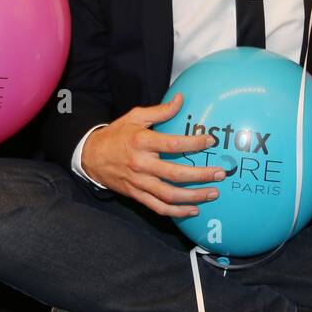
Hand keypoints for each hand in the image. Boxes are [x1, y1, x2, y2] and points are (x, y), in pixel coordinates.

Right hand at [81, 93, 226, 216]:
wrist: (91, 156)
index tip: (211, 140)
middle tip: (220, 173)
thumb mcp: (135, 117)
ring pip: (169, 195)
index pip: (172, 144)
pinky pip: (158, 207)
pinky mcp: (136, 195)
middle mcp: (141, 164)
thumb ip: (160, 111)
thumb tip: (180, 99)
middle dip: (201, 175)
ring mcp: (139, 182)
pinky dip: (177, 212)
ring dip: (193, 196)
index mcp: (141, 142)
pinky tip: (193, 210)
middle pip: (175, 173)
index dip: (194, 143)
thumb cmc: (116, 134)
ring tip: (213, 193)